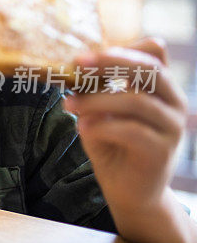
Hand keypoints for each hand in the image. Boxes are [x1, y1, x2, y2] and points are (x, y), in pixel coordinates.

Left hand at [63, 38, 187, 211]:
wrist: (128, 191)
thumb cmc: (112, 146)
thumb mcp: (101, 111)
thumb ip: (97, 89)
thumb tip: (74, 66)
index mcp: (161, 87)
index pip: (151, 54)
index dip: (118, 51)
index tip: (81, 57)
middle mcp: (174, 102)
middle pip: (151, 69)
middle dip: (111, 64)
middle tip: (77, 66)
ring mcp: (172, 127)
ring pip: (137, 101)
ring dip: (97, 100)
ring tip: (68, 104)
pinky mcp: (162, 151)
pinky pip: (133, 131)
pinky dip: (103, 126)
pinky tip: (81, 127)